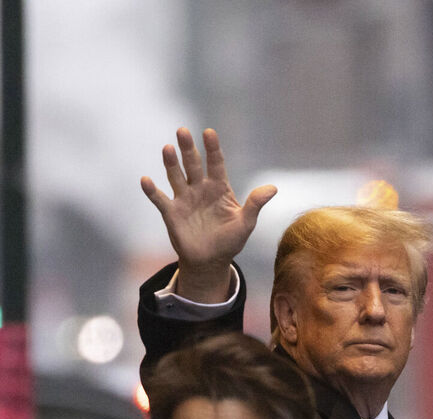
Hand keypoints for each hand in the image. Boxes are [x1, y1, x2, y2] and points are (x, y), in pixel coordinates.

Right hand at [140, 127, 276, 302]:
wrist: (211, 261)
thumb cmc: (230, 241)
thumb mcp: (246, 223)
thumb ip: (255, 204)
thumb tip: (273, 188)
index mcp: (219, 188)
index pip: (216, 164)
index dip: (213, 149)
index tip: (209, 133)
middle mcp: (200, 189)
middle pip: (193, 164)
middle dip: (188, 148)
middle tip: (183, 131)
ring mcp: (184, 199)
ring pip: (176, 176)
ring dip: (171, 163)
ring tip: (168, 148)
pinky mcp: (171, 212)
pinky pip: (159, 199)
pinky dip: (152, 190)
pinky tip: (146, 180)